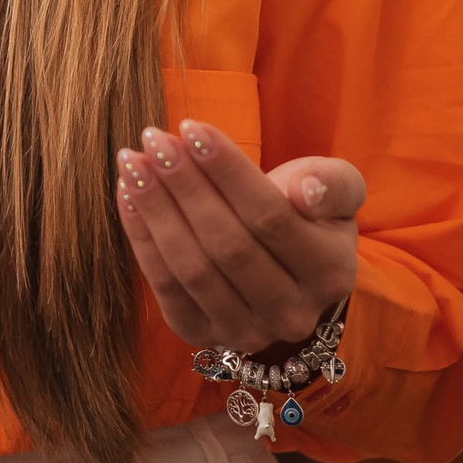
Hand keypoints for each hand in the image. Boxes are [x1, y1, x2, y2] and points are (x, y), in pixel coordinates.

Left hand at [117, 120, 362, 354]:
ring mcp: (246, 332)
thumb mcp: (335, 188)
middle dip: (184, 186)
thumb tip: (306, 191)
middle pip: (227, 245)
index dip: (227, 171)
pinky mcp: (201, 334)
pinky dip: (141, 238)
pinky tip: (127, 195)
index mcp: (332, 274)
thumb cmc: (305, 211)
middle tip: (152, 139)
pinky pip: (165, 287)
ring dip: (155, 210)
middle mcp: (292, 313)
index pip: (271, 217)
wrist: (282, 264)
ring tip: (133, 162)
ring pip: (192, 269)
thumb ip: (334, 184)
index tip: (190, 127)